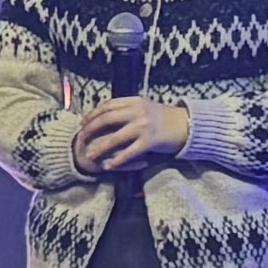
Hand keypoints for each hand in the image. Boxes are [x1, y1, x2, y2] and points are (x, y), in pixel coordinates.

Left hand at [67, 96, 184, 177]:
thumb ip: (128, 109)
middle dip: (91, 129)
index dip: (93, 114)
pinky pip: (128, 153)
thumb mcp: (145, 107)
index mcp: (135, 101)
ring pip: (114, 138)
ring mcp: (143, 127)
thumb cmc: (164, 117)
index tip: (83, 122)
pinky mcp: (149, 142)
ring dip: (99, 147)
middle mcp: (137, 112)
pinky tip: (109, 166)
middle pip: (106, 119)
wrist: (186, 125)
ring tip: (89, 154)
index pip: (108, 106)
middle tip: (81, 138)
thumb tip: (106, 114)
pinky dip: (117, 160)